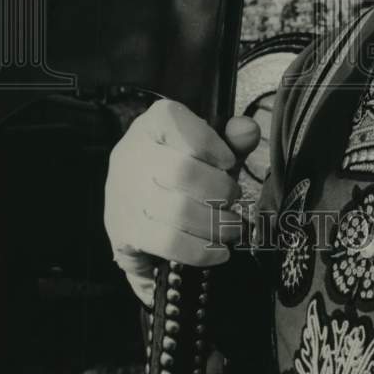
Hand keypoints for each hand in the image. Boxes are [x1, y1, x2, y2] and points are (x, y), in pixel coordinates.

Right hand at [104, 98, 260, 304]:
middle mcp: (132, 155)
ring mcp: (124, 195)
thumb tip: (249, 130)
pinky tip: (219, 251)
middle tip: (234, 199)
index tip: (229, 162)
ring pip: (177, 211)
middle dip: (220, 190)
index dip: (210, 143)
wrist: (143, 201)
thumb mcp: (210, 148)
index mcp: (152, 124)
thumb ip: (232, 138)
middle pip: (182, 171)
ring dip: (217, 224)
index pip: (174, 122)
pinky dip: (202, 251)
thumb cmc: (184, 167)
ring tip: (232, 227)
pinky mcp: (124, 231)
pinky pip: (169, 243)